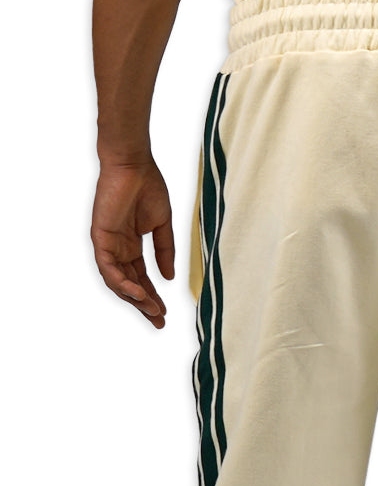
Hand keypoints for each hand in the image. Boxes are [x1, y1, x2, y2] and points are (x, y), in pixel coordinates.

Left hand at [91, 157, 174, 328]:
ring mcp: (108, 245)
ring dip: (134, 298)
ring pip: (117, 281)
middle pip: (129, 285)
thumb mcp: (162, 226)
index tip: (165, 315)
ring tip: (152, 309)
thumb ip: (165, 252)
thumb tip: (169, 278)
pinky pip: (108, 268)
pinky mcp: (100, 238)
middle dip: (144, 305)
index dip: (152, 297)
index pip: (141, 278)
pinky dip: (121, 283)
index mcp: (131, 246)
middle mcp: (118, 248)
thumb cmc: (148, 187)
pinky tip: (137, 293)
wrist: (134, 164)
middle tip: (159, 321)